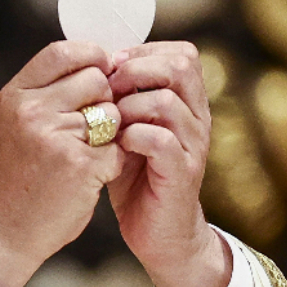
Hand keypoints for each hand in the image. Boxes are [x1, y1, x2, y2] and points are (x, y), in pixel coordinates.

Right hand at [0, 41, 124, 286]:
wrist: (5, 231)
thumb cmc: (18, 178)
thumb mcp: (18, 124)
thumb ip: (50, 91)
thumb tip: (101, 59)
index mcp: (16, 95)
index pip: (64, 51)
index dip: (92, 57)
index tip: (101, 72)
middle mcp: (32, 110)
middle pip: (97, 78)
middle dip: (103, 101)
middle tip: (86, 130)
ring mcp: (56, 136)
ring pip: (112, 112)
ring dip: (110, 133)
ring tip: (83, 155)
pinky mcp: (80, 164)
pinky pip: (118, 147)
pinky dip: (111, 163)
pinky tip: (88, 178)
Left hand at [106, 41, 230, 286]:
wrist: (159, 235)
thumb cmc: (136, 178)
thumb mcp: (126, 130)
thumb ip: (118, 100)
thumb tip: (90, 65)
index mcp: (187, 102)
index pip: (180, 53)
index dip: (141, 52)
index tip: (109, 69)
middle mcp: (197, 118)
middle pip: (180, 66)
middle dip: (134, 70)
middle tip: (106, 89)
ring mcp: (192, 145)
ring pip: (167, 101)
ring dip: (127, 105)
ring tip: (107, 122)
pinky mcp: (181, 173)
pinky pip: (161, 140)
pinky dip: (133, 136)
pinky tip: (115, 146)